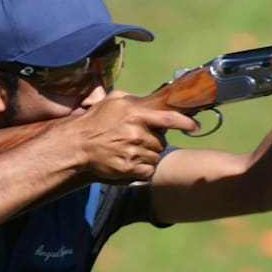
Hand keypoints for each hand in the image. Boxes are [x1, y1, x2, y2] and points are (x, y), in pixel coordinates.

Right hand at [58, 91, 199, 182]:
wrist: (77, 146)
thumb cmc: (94, 122)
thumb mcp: (113, 101)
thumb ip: (135, 99)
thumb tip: (153, 100)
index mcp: (135, 113)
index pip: (168, 118)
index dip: (185, 123)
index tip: (195, 127)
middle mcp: (137, 133)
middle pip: (161, 141)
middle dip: (154, 141)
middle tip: (138, 140)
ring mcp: (133, 152)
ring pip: (156, 157)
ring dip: (148, 155)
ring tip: (130, 150)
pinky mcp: (129, 169)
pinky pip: (148, 171)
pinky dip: (143, 169)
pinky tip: (130, 162)